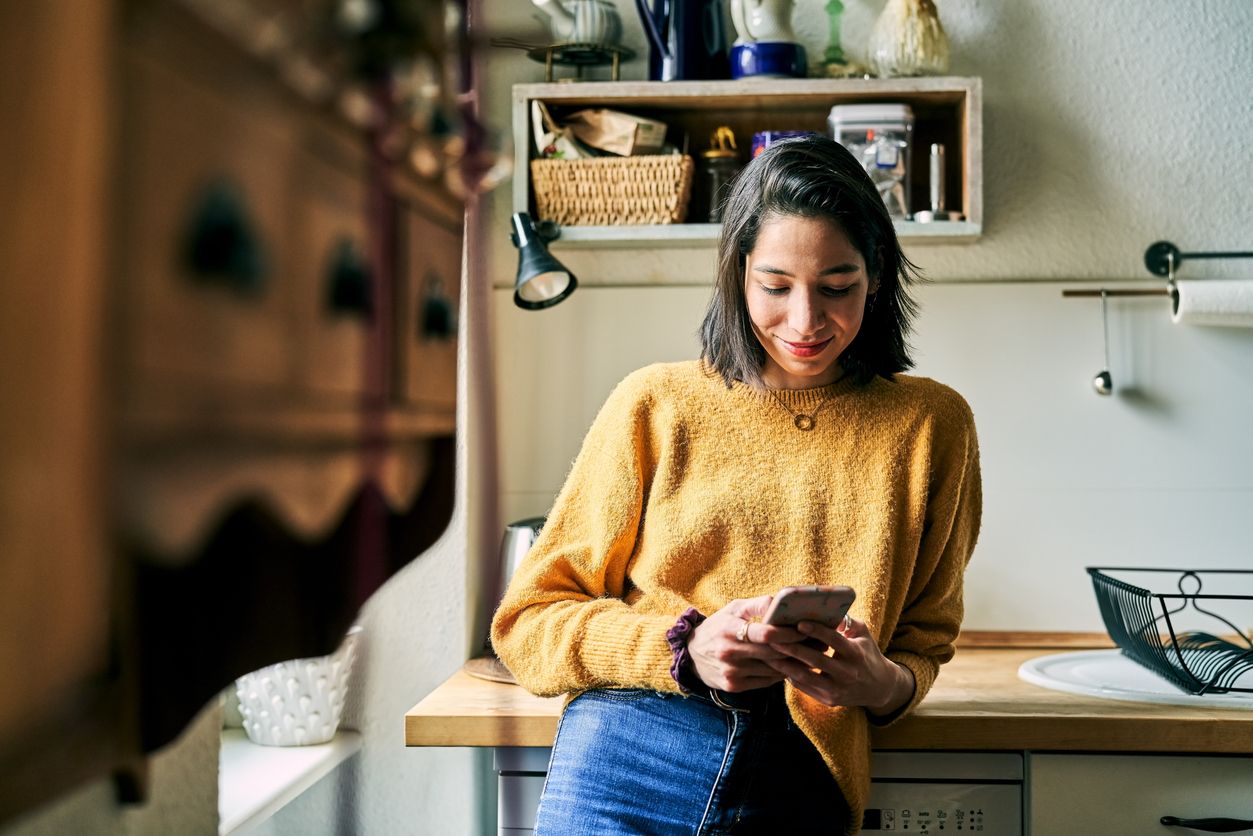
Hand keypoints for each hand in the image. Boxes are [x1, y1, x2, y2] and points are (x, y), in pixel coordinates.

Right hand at [688, 595, 808, 691]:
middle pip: (774, 653)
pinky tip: (793, 667)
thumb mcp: (733, 609)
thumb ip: (758, 604)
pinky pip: (766, 681)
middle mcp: (729, 652)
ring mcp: (731, 672)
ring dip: (795, 663)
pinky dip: (781, 674)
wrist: (691, 654)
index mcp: (729, 629)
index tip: (807, 629)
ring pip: (773, 669)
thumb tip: (782, 601)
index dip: (790, 633)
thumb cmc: (719, 626)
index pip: (766, 633)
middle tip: (820, 643)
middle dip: (799, 648)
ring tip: (812, 655)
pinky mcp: (734, 686)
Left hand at [765, 615, 914, 715]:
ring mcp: (837, 690)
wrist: (879, 688)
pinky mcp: (829, 701)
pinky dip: (790, 676)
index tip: (798, 623)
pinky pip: (805, 688)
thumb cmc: (867, 653)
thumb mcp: (863, 635)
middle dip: (792, 649)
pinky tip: (777, 665)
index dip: (816, 631)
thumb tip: (824, 609)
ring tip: (767, 653)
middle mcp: (847, 673)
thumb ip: (846, 622)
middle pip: (815, 661)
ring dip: (784, 665)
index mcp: (855, 654)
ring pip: (806, 677)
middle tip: (772, 638)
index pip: (834, 641)